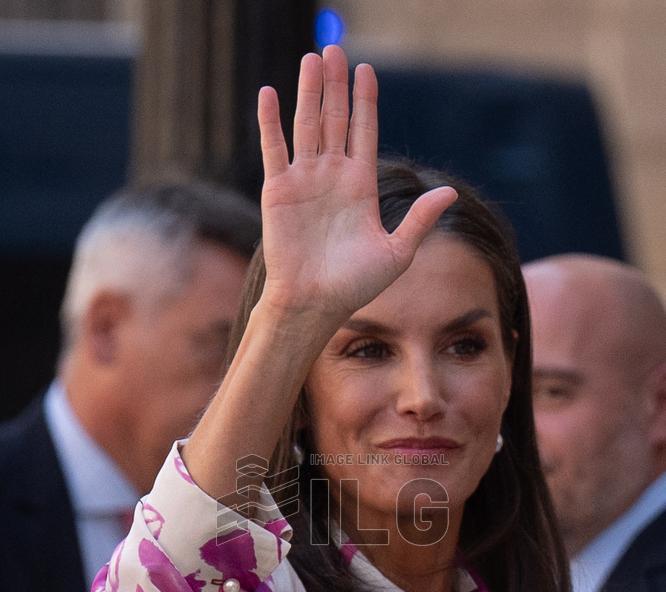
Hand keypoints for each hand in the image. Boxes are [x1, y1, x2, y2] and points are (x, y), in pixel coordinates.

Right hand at [257, 45, 456, 331]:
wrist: (315, 303)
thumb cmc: (355, 286)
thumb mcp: (397, 252)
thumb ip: (419, 220)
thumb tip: (450, 194)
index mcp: (360, 187)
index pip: (364, 132)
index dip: (365, 101)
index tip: (367, 71)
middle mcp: (332, 177)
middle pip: (335, 119)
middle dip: (336, 86)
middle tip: (334, 49)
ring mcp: (304, 181)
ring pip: (307, 125)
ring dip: (309, 92)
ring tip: (313, 59)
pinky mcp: (278, 190)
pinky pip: (274, 149)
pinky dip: (271, 122)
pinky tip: (271, 93)